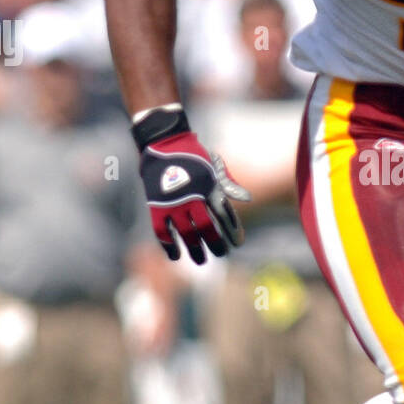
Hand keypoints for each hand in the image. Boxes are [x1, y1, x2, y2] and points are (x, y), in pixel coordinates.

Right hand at [132, 107, 250, 263]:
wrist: (163, 143)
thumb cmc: (192, 155)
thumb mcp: (214, 166)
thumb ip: (228, 184)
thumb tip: (247, 199)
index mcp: (210, 187)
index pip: (226, 215)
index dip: (233, 230)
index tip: (238, 243)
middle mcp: (193, 198)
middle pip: (208, 228)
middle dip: (216, 243)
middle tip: (221, 253)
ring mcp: (174, 203)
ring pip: (187, 234)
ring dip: (195, 249)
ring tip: (201, 261)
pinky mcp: (157, 207)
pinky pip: (163, 232)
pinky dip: (169, 245)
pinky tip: (176, 256)